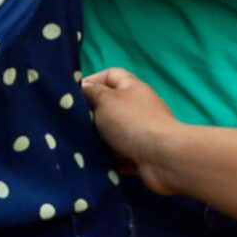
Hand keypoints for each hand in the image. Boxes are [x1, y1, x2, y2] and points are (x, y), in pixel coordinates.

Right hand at [81, 68, 184, 192]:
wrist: (163, 157)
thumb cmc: (131, 122)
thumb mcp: (105, 100)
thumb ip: (91, 92)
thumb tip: (84, 89)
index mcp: (132, 88)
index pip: (111, 74)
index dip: (92, 81)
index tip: (74, 96)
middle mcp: (139, 106)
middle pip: (111, 105)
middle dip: (92, 114)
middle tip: (74, 123)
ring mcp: (143, 131)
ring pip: (114, 132)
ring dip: (99, 139)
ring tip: (80, 144)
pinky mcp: (144, 153)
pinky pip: (121, 154)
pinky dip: (110, 158)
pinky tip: (96, 161)